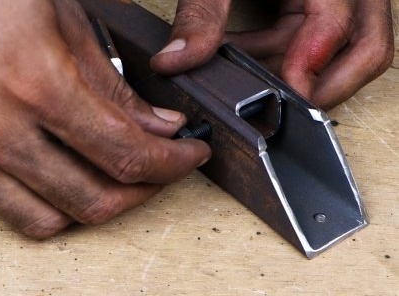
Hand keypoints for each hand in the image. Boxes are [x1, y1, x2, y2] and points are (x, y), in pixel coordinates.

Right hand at [0, 0, 209, 237]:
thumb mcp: (63, 16)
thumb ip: (111, 84)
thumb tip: (154, 127)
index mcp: (33, 81)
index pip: (124, 154)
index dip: (171, 164)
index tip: (187, 156)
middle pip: (92, 201)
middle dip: (142, 191)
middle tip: (159, 170)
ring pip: (48, 220)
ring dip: (92, 206)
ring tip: (111, 177)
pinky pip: (4, 206)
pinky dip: (43, 201)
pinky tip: (59, 172)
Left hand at [151, 0, 393, 109]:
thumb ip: (201, 12)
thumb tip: (175, 61)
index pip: (341, 24)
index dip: (312, 63)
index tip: (284, 95)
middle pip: (364, 46)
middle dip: (319, 82)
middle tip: (274, 106)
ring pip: (342, 50)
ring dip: (292, 69)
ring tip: (240, 69)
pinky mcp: (320, 3)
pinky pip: (316, 41)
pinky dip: (280, 54)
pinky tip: (240, 54)